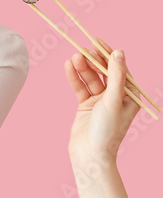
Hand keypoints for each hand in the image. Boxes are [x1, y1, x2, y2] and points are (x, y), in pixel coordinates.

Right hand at [65, 39, 141, 162]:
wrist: (90, 155)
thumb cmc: (107, 131)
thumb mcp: (113, 101)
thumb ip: (116, 76)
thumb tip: (119, 53)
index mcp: (129, 97)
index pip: (119, 69)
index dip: (108, 54)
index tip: (97, 41)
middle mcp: (116, 97)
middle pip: (104, 72)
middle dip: (93, 60)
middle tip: (82, 48)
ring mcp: (100, 101)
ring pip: (91, 78)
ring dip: (82, 68)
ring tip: (73, 57)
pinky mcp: (86, 106)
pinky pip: (80, 87)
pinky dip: (74, 77)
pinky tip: (68, 67)